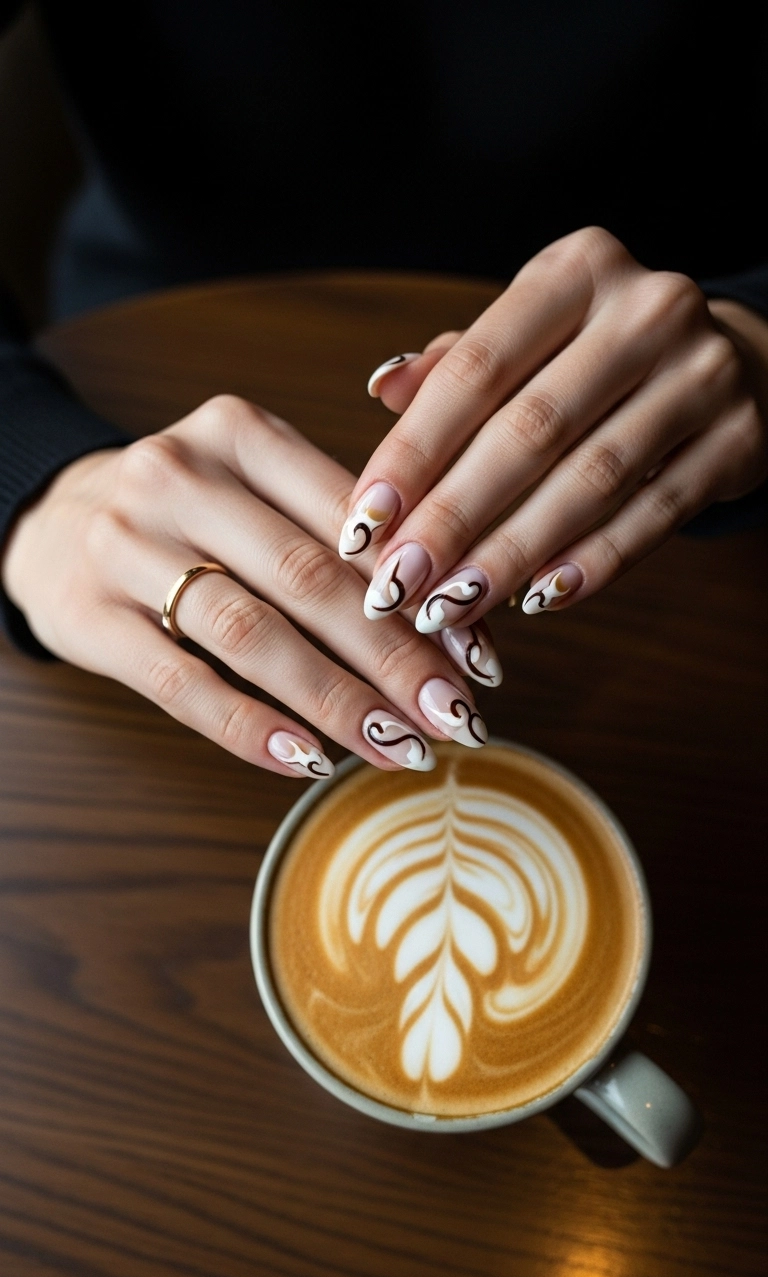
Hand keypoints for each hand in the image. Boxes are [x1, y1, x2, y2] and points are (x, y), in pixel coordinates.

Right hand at [1, 396, 492, 777]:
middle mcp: (179, 476)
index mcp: (241, 433)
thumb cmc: (190, 512)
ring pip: (251, 635)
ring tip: (399, 747)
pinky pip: (181, 684)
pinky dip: (250, 728)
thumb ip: (342, 531)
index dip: (422, 595)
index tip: (480, 659)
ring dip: (336, 701)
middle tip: (457, 718)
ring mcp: (127, 546)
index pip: (350, 521)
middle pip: (308, 579)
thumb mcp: (258, 485)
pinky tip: (308, 761)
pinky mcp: (89, 616)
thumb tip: (458, 621)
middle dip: (394, 660)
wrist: (54, 517)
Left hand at [338, 227, 767, 629]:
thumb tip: (382, 387)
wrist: (741, 362)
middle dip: (453, 519)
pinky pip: (655, 515)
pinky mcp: (739, 440)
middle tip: (397, 585)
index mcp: (575, 270)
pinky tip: (539, 600)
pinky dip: (593, 564)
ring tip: (452, 607)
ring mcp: (703, 373)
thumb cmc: (601, 356)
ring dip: (512, 554)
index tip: (360, 524)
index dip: (411, 454)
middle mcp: (645, 309)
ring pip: (592, 480)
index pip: (475, 370)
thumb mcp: (532, 337)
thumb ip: (459, 366)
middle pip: (529, 431)